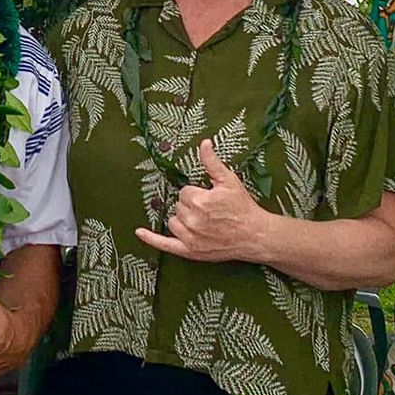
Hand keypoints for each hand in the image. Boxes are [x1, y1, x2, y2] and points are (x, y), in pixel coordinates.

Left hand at [135, 139, 270, 263]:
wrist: (254, 235)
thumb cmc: (243, 208)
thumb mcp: (229, 181)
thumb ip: (212, 162)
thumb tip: (204, 143)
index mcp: (200, 201)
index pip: (184, 192)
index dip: (197, 193)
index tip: (210, 198)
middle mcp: (192, 220)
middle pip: (178, 206)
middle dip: (191, 206)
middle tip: (210, 211)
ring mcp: (190, 237)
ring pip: (173, 221)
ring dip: (182, 220)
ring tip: (202, 221)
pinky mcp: (189, 251)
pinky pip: (165, 244)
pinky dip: (151, 238)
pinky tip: (140, 232)